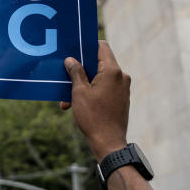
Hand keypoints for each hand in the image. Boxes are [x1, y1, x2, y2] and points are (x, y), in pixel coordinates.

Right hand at [60, 40, 129, 159]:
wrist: (109, 143)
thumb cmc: (94, 117)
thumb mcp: (79, 92)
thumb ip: (75, 72)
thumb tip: (71, 60)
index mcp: (112, 71)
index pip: (101, 46)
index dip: (86, 46)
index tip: (73, 50)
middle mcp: (121, 76)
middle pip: (99, 63)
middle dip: (81, 69)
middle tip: (66, 74)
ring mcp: (123, 88)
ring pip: (100, 77)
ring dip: (83, 84)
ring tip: (68, 98)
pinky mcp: (121, 98)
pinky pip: (105, 87)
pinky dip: (92, 91)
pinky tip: (77, 103)